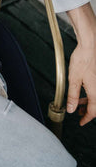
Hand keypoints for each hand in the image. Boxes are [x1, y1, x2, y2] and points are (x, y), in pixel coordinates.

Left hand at [66, 3, 95, 125]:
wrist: (91, 44)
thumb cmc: (83, 58)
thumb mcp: (74, 80)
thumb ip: (73, 96)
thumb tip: (72, 109)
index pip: (93, 111)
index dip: (86, 118)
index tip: (81, 122)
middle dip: (87, 110)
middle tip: (79, 112)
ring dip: (88, 101)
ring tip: (79, 101)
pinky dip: (90, 92)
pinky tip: (83, 88)